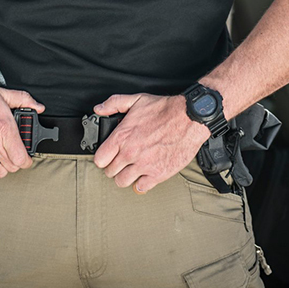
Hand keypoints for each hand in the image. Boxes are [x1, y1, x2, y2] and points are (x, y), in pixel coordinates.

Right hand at [0, 78, 44, 179]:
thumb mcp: (1, 94)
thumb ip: (23, 100)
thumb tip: (38, 107)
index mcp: (4, 130)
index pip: (22, 159)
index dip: (27, 160)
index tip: (25, 157)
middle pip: (12, 168)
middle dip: (15, 161)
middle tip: (11, 153)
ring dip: (0, 166)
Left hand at [92, 93, 208, 192]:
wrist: (189, 118)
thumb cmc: (165, 109)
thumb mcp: (136, 99)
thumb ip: (114, 103)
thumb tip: (99, 109)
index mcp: (122, 137)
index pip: (100, 160)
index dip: (103, 158)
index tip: (108, 156)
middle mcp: (130, 153)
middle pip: (110, 172)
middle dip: (114, 167)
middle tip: (121, 162)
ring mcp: (144, 165)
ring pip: (122, 182)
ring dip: (126, 177)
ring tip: (131, 170)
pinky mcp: (158, 174)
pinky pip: (141, 188)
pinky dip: (141, 183)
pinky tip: (144, 175)